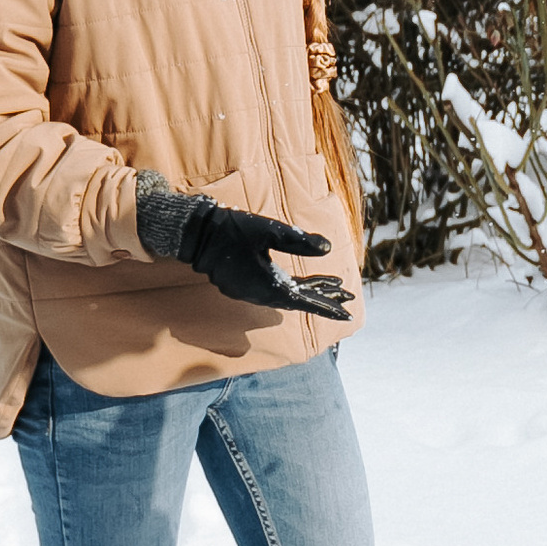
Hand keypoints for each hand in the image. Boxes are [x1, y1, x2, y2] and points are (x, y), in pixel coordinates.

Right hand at [184, 202, 353, 319]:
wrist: (196, 234)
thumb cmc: (233, 230)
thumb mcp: (270, 231)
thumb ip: (299, 241)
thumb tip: (328, 248)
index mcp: (268, 286)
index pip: (305, 302)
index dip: (328, 307)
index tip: (347, 315)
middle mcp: (260, 295)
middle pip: (300, 301)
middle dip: (325, 299)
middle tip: (349, 299)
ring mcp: (251, 292)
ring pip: (289, 296)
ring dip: (311, 293)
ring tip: (335, 288)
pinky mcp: (245, 285)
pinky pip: (276, 291)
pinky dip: (294, 288)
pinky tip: (304, 283)